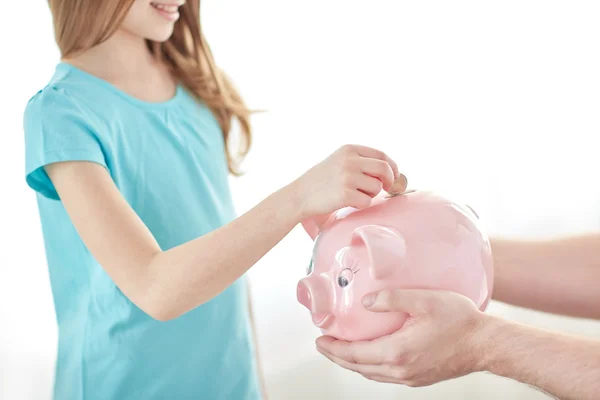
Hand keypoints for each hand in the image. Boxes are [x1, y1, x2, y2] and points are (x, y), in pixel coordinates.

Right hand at [291, 144, 400, 218]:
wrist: (299, 195)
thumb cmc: (321, 181)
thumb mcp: (338, 160)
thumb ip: (360, 161)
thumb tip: (389, 170)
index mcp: (349, 149)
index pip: (381, 155)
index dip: (392, 166)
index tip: (394, 175)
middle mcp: (349, 160)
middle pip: (384, 169)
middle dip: (390, 180)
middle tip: (388, 188)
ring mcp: (347, 177)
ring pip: (376, 187)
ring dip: (370, 194)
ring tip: (354, 195)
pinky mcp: (345, 194)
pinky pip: (367, 201)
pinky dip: (361, 204)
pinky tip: (347, 202)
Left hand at [315, 289, 488, 386]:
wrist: (486, 344)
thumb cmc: (460, 320)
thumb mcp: (425, 300)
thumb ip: (393, 298)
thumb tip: (366, 301)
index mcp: (397, 352)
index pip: (354, 354)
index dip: (333, 347)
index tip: (320, 339)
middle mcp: (400, 370)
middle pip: (358, 367)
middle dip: (337, 356)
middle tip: (323, 344)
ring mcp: (410, 378)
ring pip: (370, 374)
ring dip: (352, 362)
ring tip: (340, 350)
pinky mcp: (418, 378)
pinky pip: (384, 375)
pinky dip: (369, 366)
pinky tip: (368, 356)